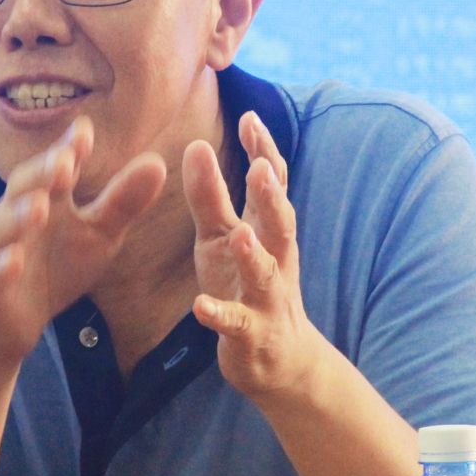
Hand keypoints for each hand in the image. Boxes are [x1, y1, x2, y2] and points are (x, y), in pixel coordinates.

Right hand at [0, 117, 166, 365]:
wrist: (15, 320)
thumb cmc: (58, 267)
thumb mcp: (99, 235)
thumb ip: (123, 202)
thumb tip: (158, 163)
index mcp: (47, 198)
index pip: (57, 166)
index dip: (69, 149)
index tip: (86, 131)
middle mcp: (17, 215)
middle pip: (24, 186)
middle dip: (43, 173)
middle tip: (66, 162)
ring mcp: (0, 248)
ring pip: (5, 226)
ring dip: (20, 215)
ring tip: (41, 208)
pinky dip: (3, 265)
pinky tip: (15, 262)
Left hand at [184, 110, 329, 406]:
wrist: (277, 359)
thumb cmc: (244, 285)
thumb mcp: (220, 237)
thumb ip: (210, 195)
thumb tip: (196, 145)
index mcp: (267, 231)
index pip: (273, 185)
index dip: (264, 152)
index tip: (249, 117)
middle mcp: (275, 259)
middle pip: (280, 224)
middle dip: (272, 198)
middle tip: (260, 168)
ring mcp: (266, 298)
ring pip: (264, 274)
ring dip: (254, 255)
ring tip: (240, 234)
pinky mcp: (251, 333)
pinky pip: (236, 324)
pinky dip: (220, 315)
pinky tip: (200, 307)